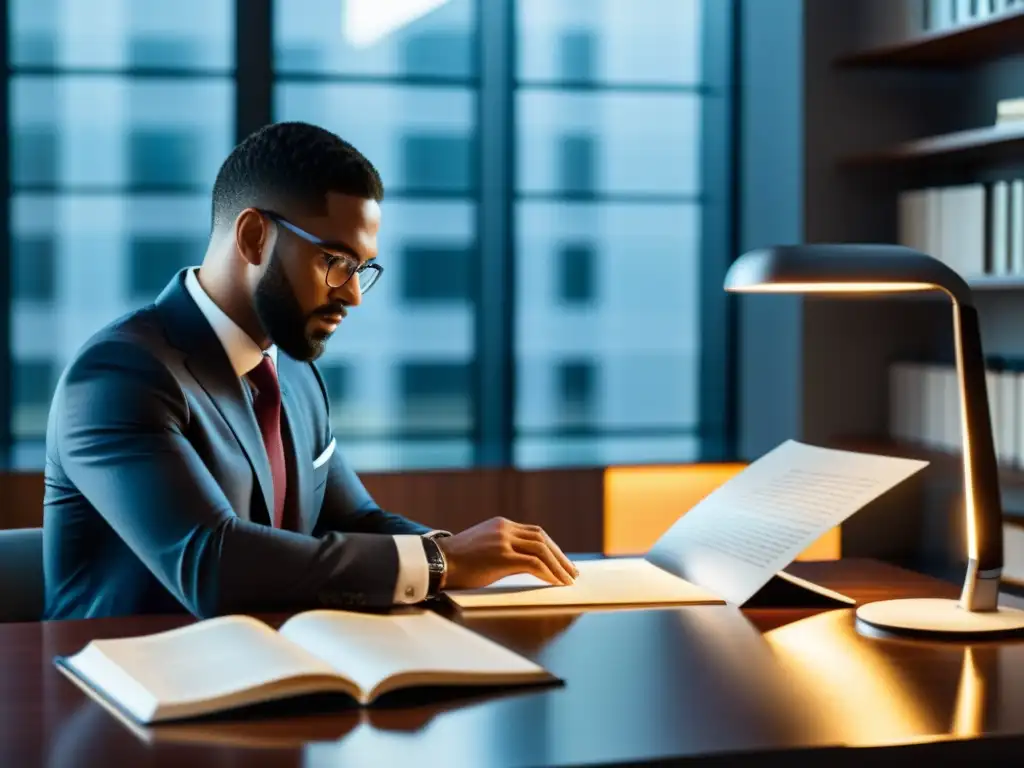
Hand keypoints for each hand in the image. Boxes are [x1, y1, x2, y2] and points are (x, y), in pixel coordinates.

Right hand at [436, 517, 578, 589]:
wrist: (436, 562)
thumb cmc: (457, 561)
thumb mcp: (483, 546)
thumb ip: (503, 548)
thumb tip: (523, 563)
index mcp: (501, 524)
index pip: (535, 532)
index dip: (552, 547)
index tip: (561, 560)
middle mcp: (504, 528)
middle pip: (542, 538)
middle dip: (560, 556)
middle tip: (571, 571)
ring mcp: (503, 541)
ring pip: (541, 549)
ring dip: (558, 565)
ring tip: (568, 579)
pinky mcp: (502, 557)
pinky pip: (534, 563)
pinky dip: (548, 573)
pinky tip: (555, 582)